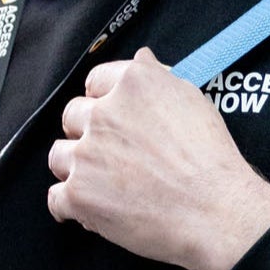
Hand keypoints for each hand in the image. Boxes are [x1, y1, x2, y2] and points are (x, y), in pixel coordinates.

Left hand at [48, 46, 269, 269]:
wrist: (214, 210)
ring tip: (101, 185)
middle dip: (86, 134)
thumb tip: (141, 57)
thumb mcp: (193, 101)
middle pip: (73, 116)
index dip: (103, 101)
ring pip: (59, 156)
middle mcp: (103, 113)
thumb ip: (159, 77)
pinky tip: (89, 211)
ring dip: (75, 169)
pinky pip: (56, 199)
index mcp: (132, 84)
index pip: (95, 82)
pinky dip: (70, 207)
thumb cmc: (211, 159)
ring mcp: (86, 155)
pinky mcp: (78, 194)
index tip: (112, 118)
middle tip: (111, 154)